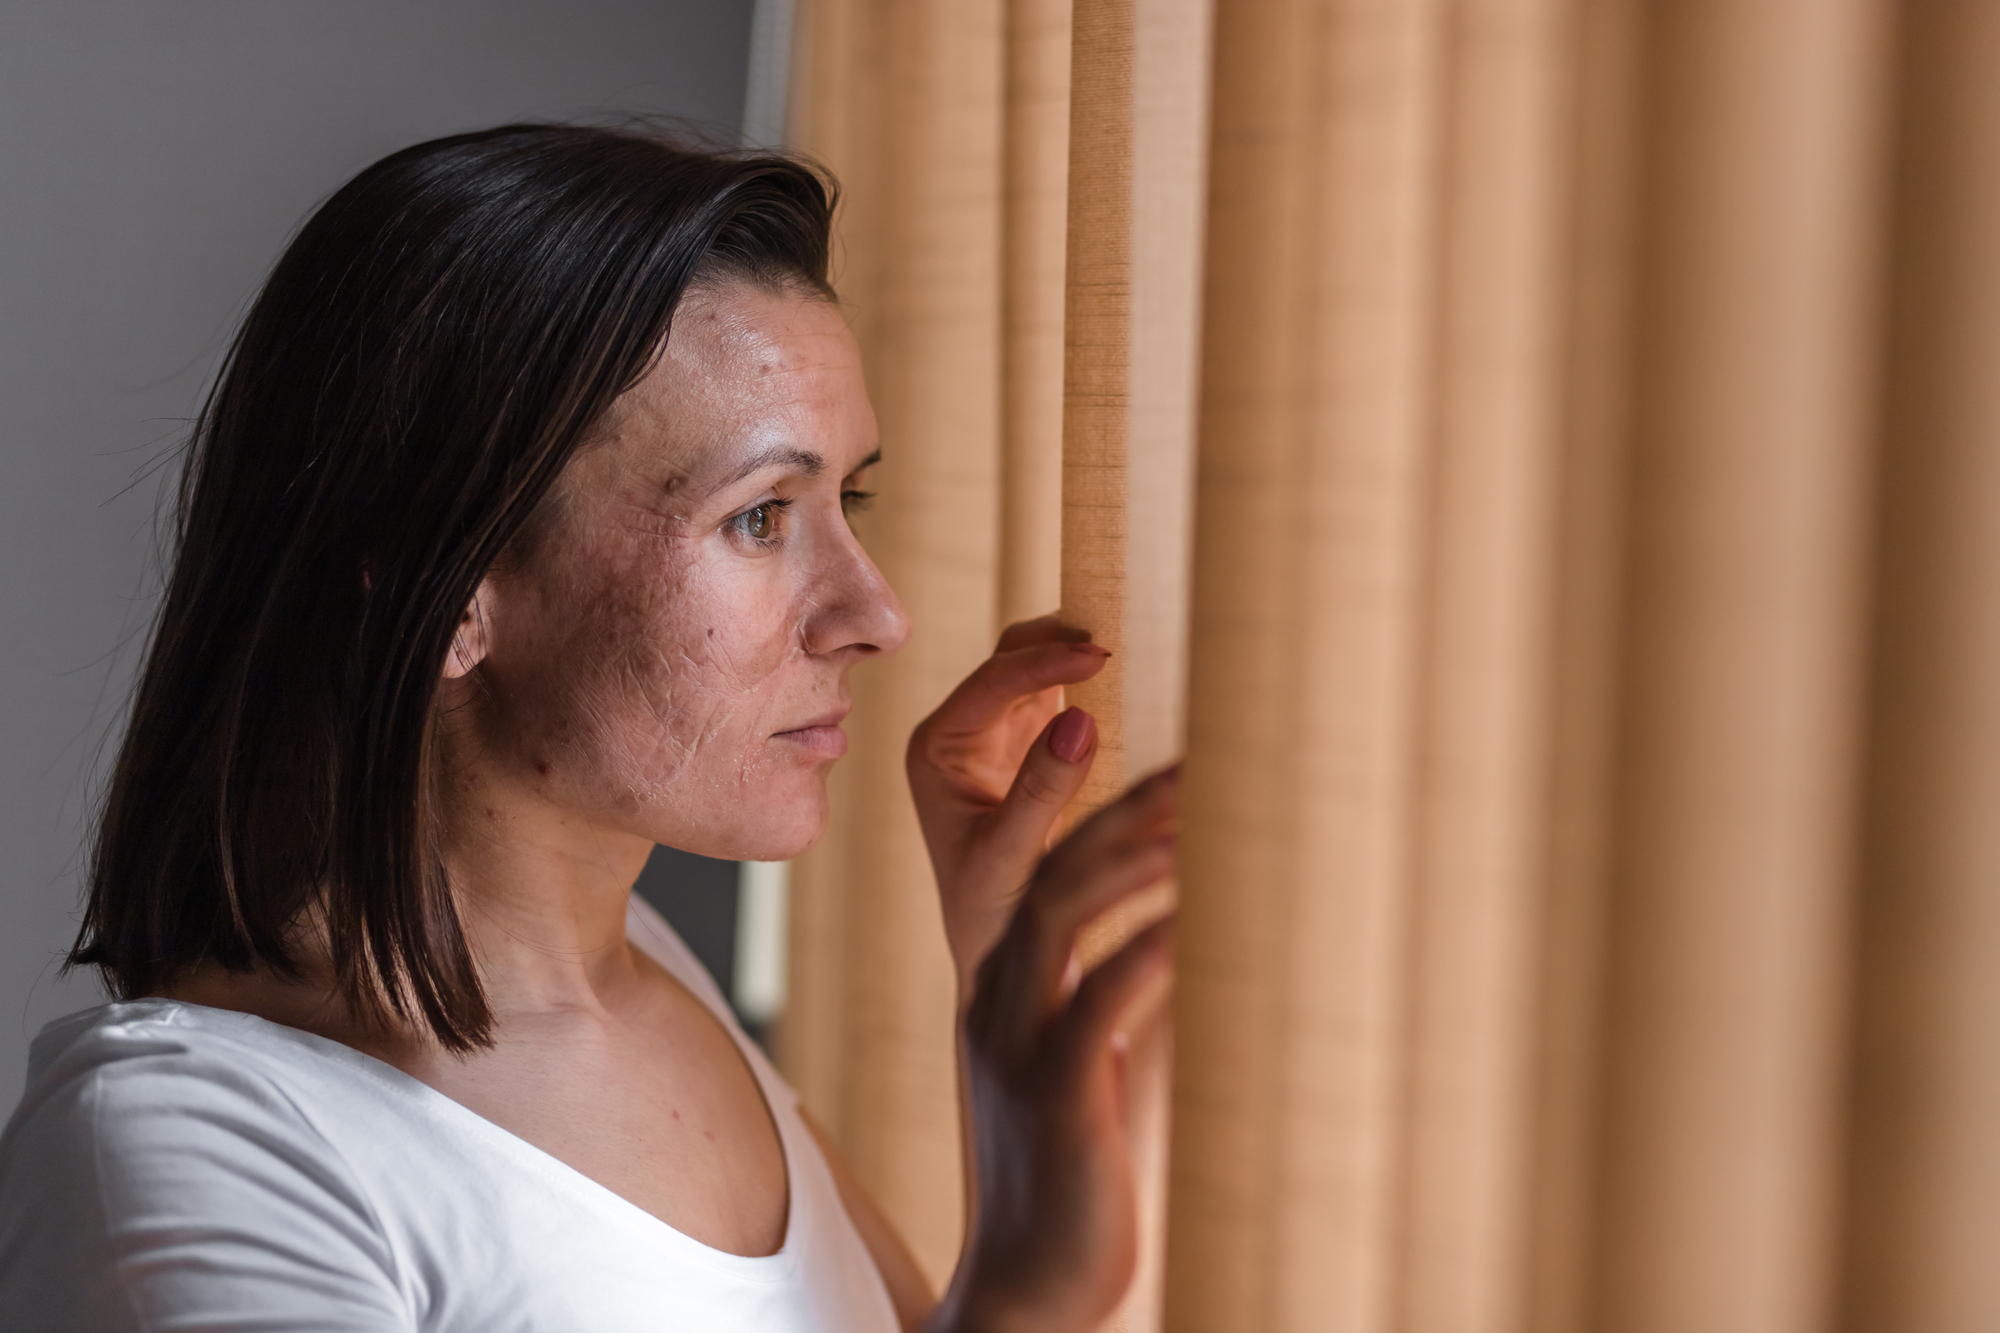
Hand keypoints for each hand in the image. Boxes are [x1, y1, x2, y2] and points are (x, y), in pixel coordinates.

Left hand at [907, 616, 1111, 998]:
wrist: (1000, 958)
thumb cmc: (993, 918)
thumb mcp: (1014, 858)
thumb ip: (1042, 791)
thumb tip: (1080, 717)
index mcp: (936, 750)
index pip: (991, 682)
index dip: (1046, 660)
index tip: (1101, 655)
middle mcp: (959, 734)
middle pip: (1010, 657)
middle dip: (1061, 641)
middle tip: (1122, 636)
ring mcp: (995, 738)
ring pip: (1037, 668)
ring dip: (1078, 654)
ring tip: (1131, 643)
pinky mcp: (1030, 750)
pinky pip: (1061, 696)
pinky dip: (1091, 683)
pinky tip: (1129, 678)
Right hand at [927, 769, 1177, 1332]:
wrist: (1025, 1292)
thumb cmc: (1078, 1180)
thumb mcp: (1110, 1071)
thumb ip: (1143, 1003)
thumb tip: (1202, 935)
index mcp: (1003, 989)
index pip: (1042, 871)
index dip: (1100, 810)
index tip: (1169, 763)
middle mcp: (997, 1002)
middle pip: (1047, 872)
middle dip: (1121, 810)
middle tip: (1197, 762)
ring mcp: (1018, 1046)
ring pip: (1060, 916)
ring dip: (1135, 859)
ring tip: (1199, 815)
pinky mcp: (1055, 1097)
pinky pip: (1103, 1002)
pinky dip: (1155, 948)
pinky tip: (1204, 914)